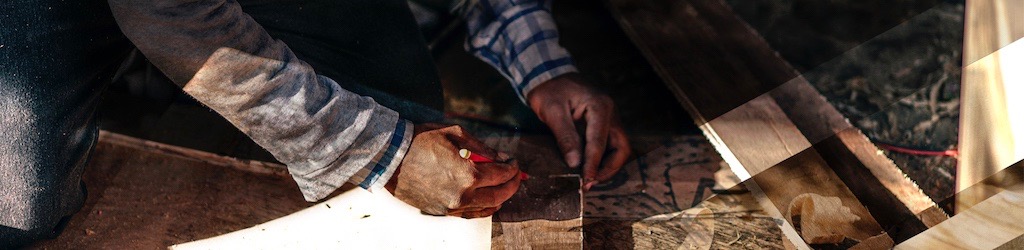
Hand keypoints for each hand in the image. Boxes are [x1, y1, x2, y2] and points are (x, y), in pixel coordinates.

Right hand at [385, 124, 521, 217]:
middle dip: (512, 184)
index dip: (512, 168)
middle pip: (499, 195)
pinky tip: (490, 201)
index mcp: (467, 174)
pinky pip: (470, 214)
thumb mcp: (455, 134)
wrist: (390, 157)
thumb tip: (500, 157)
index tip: (514, 161)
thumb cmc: (420, 141)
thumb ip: (481, 147)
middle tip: (517, 175)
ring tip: (506, 187)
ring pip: (486, 207)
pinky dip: (484, 208)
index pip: (500, 174)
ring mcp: (451, 206)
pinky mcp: (441, 211)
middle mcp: (462, 195)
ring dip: (501, 197)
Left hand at [527, 73, 630, 190]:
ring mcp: (610, 119)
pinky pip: (609, 145)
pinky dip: (602, 159)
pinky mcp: (603, 124)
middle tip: (590, 182)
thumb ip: (565, 137)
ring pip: (618, 148)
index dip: (593, 164)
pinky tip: (589, 168)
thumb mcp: (552, 111)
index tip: (585, 181)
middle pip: (621, 147)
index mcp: (600, 106)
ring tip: (589, 179)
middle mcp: (611, 113)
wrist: (549, 75)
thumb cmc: (549, 90)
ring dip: (607, 166)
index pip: (600, 142)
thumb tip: (574, 163)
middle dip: (608, 168)